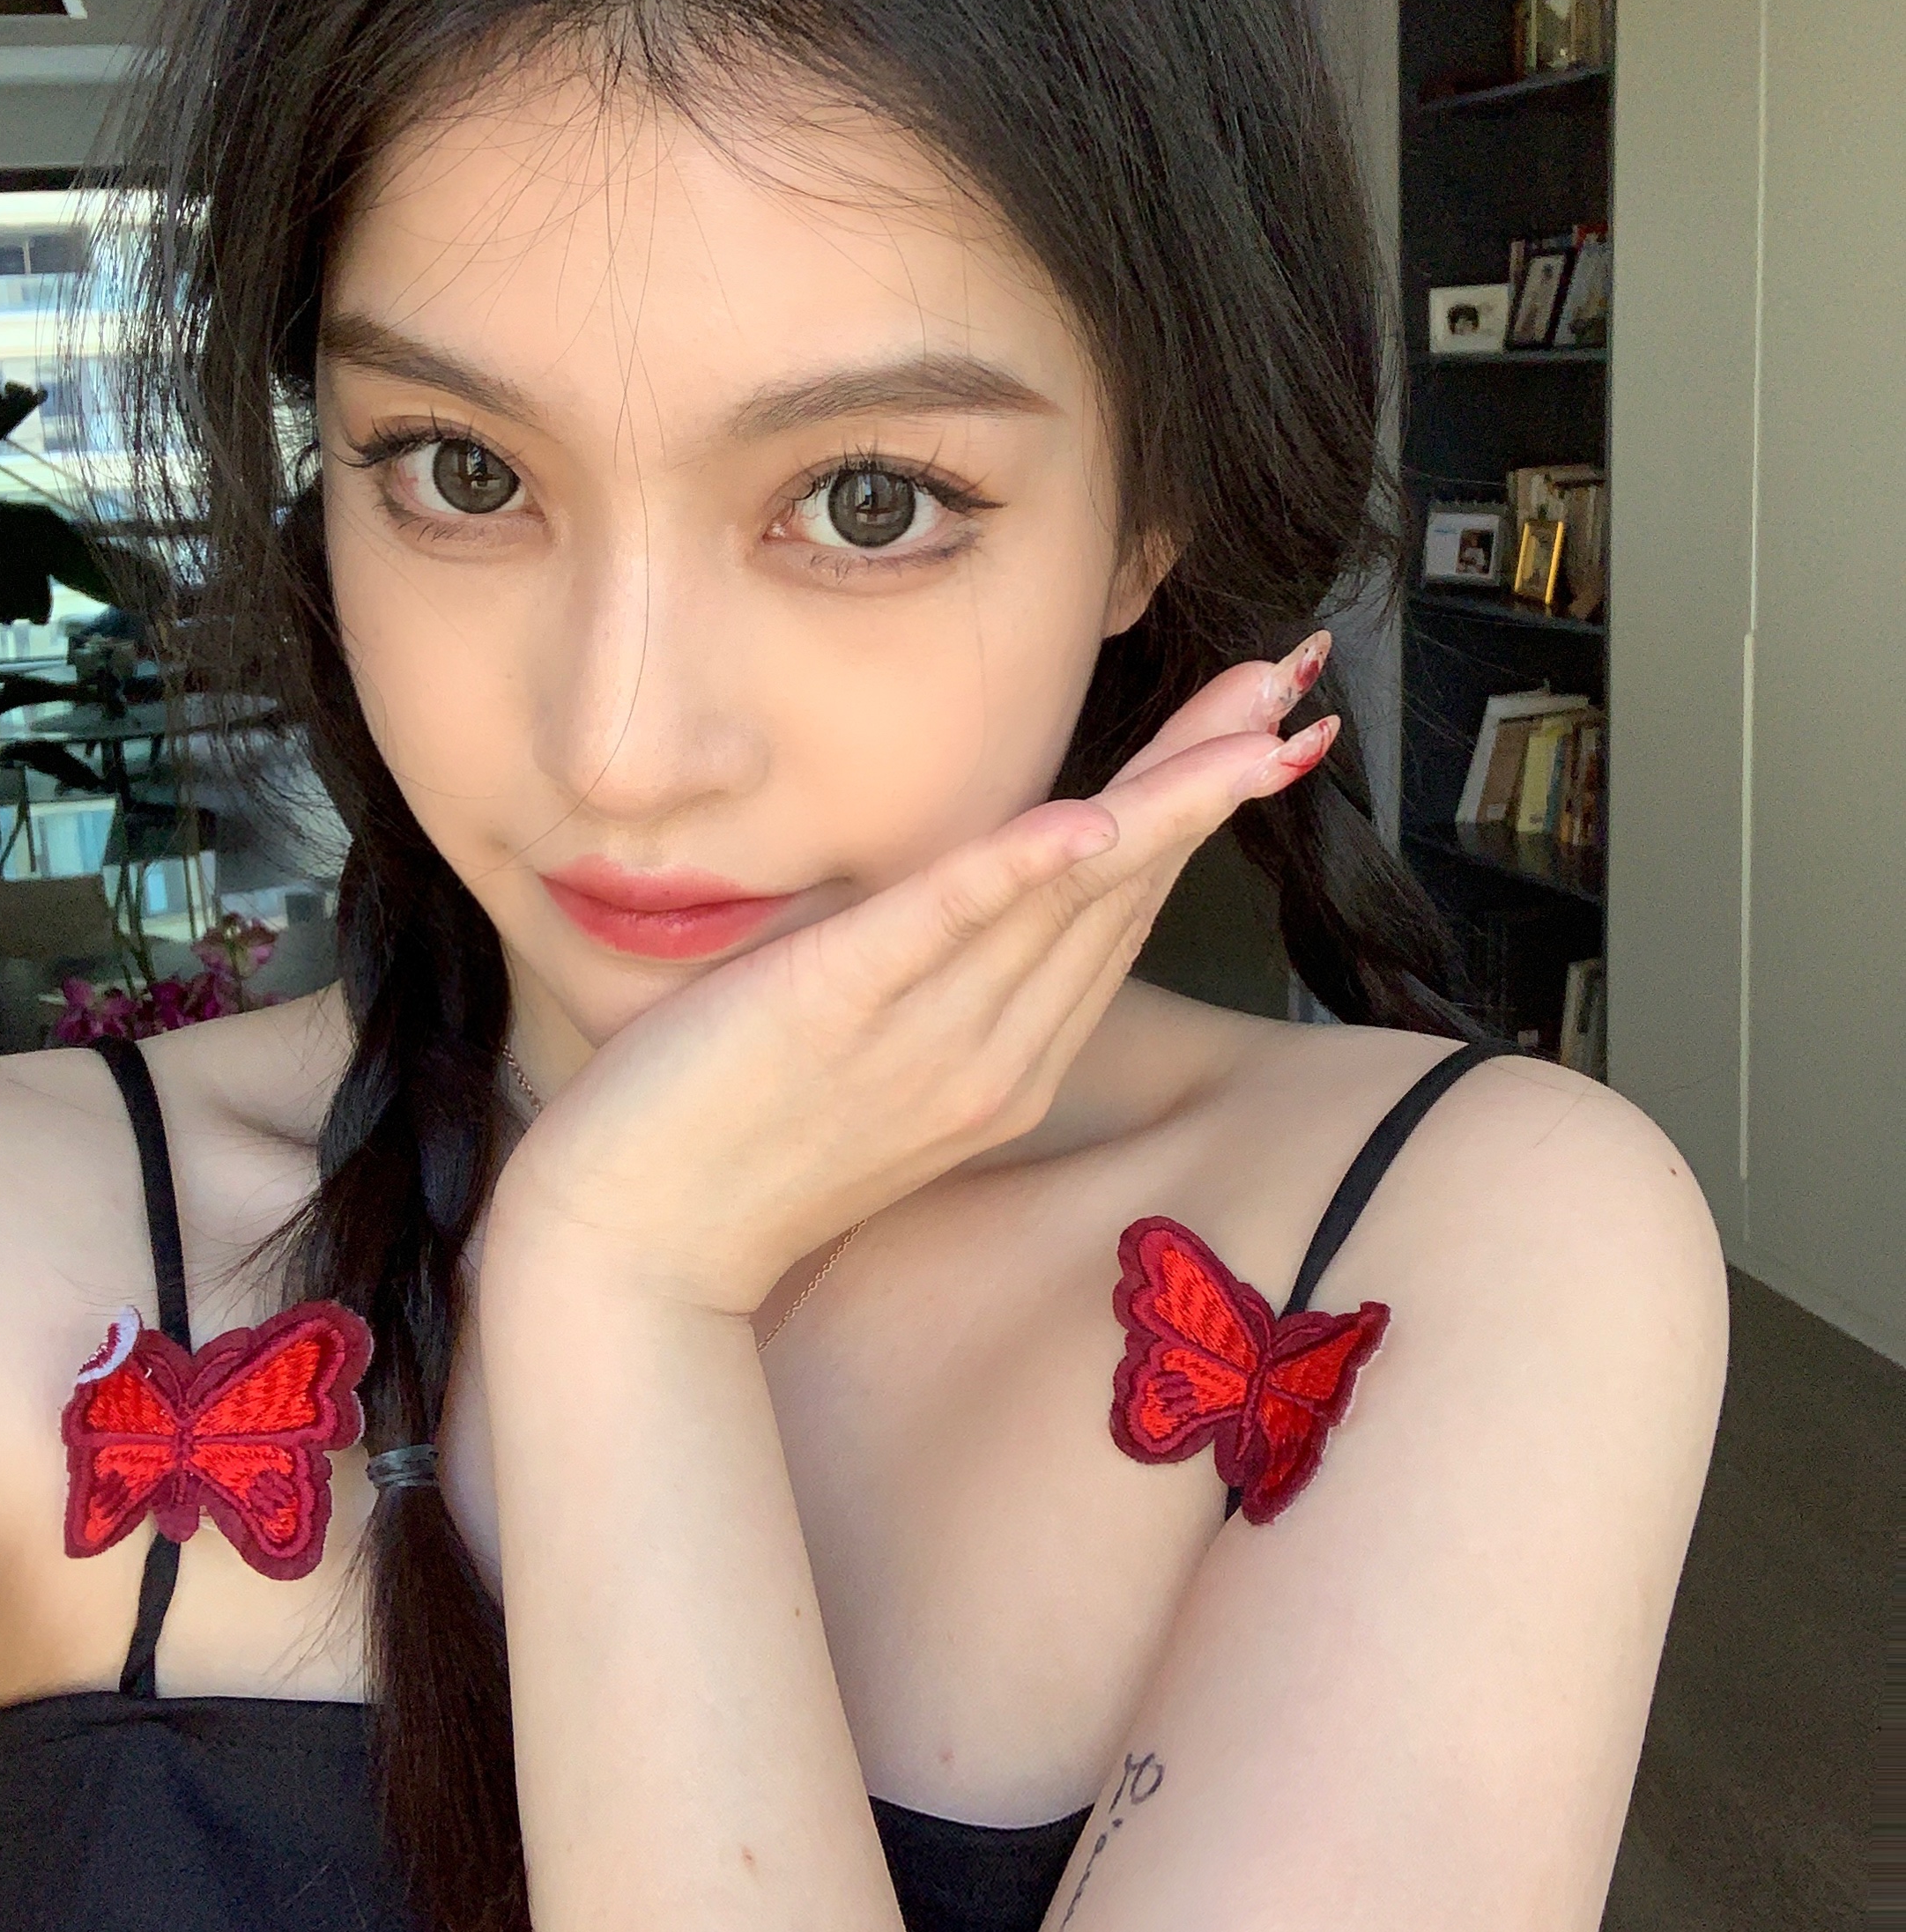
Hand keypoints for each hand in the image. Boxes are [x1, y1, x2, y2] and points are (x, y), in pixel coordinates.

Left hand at [484, 636, 1338, 1318]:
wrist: (632, 1250)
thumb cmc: (733, 1141)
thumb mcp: (876, 1061)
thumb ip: (942, 984)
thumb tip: (983, 893)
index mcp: (1008, 1064)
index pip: (1122, 911)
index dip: (1197, 809)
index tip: (1269, 730)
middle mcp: (995, 1058)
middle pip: (1126, 888)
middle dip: (1216, 774)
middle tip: (1300, 680)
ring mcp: (925, 1041)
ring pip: (1071, 897)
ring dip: (1165, 794)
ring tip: (1249, 714)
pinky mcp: (836, 1009)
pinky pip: (944, 927)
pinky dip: (1020, 868)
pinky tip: (1088, 816)